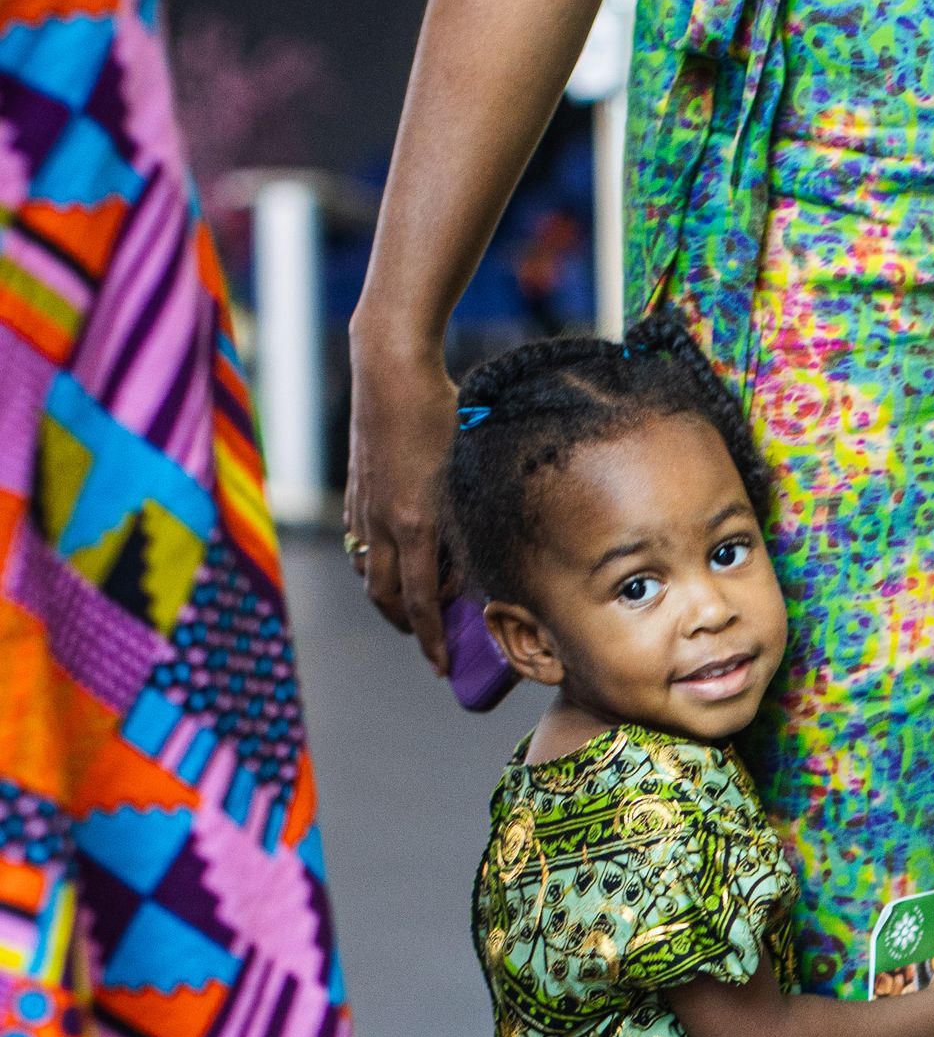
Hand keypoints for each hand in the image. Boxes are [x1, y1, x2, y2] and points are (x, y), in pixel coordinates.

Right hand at [344, 334, 457, 671]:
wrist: (390, 369)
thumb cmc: (442, 413)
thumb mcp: (469, 472)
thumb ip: (469, 520)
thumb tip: (475, 562)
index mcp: (416, 524)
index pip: (420, 602)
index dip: (431, 640)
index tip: (441, 666)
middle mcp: (383, 522)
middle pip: (385, 597)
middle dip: (406, 624)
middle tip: (428, 638)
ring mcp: (363, 506)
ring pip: (367, 570)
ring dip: (387, 595)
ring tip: (411, 601)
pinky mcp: (354, 489)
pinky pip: (360, 540)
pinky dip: (374, 560)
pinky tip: (392, 554)